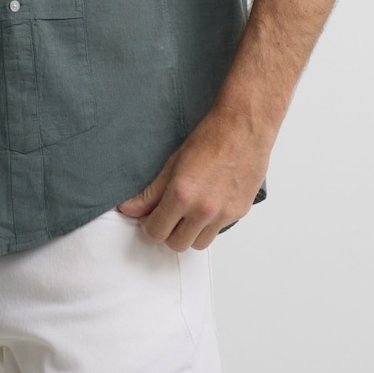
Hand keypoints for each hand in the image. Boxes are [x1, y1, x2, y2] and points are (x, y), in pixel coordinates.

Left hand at [117, 108, 272, 250]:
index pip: (156, 231)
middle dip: (168, 232)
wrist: (243, 128)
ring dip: (190, 233)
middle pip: (177, 244)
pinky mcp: (239, 213)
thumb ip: (151, 192)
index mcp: (182, 195)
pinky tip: (208, 203)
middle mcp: (203, 210)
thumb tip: (130, 208)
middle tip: (167, 215)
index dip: (149, 225)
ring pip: (199, 243)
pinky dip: (210, 224)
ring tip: (188, 212)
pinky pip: (218, 231)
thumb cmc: (210, 138)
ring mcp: (224, 215)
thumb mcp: (173, 163)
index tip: (149, 217)